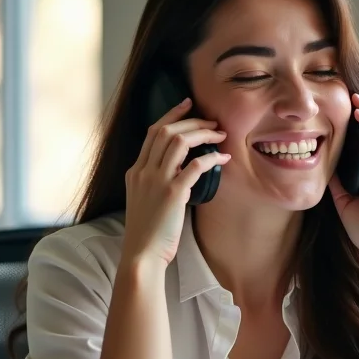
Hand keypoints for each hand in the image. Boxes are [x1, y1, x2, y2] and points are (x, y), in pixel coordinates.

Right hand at [121, 97, 229, 267]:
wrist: (142, 254)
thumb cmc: (149, 233)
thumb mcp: (145, 201)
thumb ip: (157, 183)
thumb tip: (183, 173)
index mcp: (135, 171)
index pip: (152, 133)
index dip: (172, 116)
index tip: (188, 104)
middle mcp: (143, 171)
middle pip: (166, 132)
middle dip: (192, 122)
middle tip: (212, 122)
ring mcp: (156, 180)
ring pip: (179, 142)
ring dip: (202, 134)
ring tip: (219, 135)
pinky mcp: (172, 193)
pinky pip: (194, 166)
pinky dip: (211, 158)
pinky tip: (223, 159)